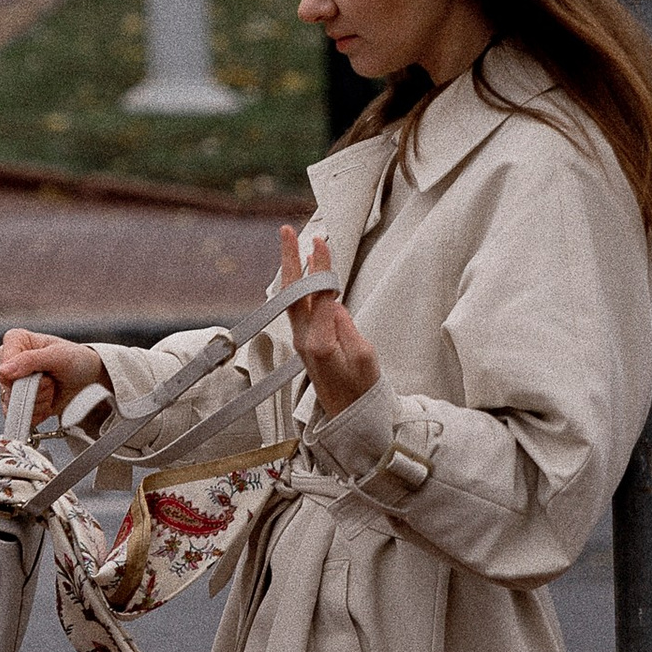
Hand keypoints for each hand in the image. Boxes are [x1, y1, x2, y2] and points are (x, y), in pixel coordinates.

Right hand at [0, 329, 99, 417]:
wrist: (88, 380)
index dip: (24, 376)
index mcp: (14, 341)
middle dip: (35, 390)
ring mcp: (12, 384)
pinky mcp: (18, 403)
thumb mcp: (57, 356)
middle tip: (51, 381)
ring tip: (52, 389)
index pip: (4, 367)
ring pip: (13, 405)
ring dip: (39, 402)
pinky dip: (38, 413)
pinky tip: (47, 402)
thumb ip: (30, 360)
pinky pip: (19, 417)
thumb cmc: (74, 360)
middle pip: (8, 388)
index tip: (43, 374)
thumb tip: (3, 371)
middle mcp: (8, 362)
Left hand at [279, 224, 380, 419]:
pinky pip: (297, 309)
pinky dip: (298, 287)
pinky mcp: (304, 344)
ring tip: (290, 243)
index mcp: (320, 342)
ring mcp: (301, 343)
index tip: (321, 242)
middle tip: (286, 231)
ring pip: (292, 299)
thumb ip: (348, 327)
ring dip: (292, 271)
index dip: (321, 268)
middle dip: (290, 260)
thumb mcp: (365, 357)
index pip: (320, 295)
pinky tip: (299, 273)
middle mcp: (304, 341)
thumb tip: (334, 304)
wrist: (350, 420)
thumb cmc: (363, 391)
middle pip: (294, 293)